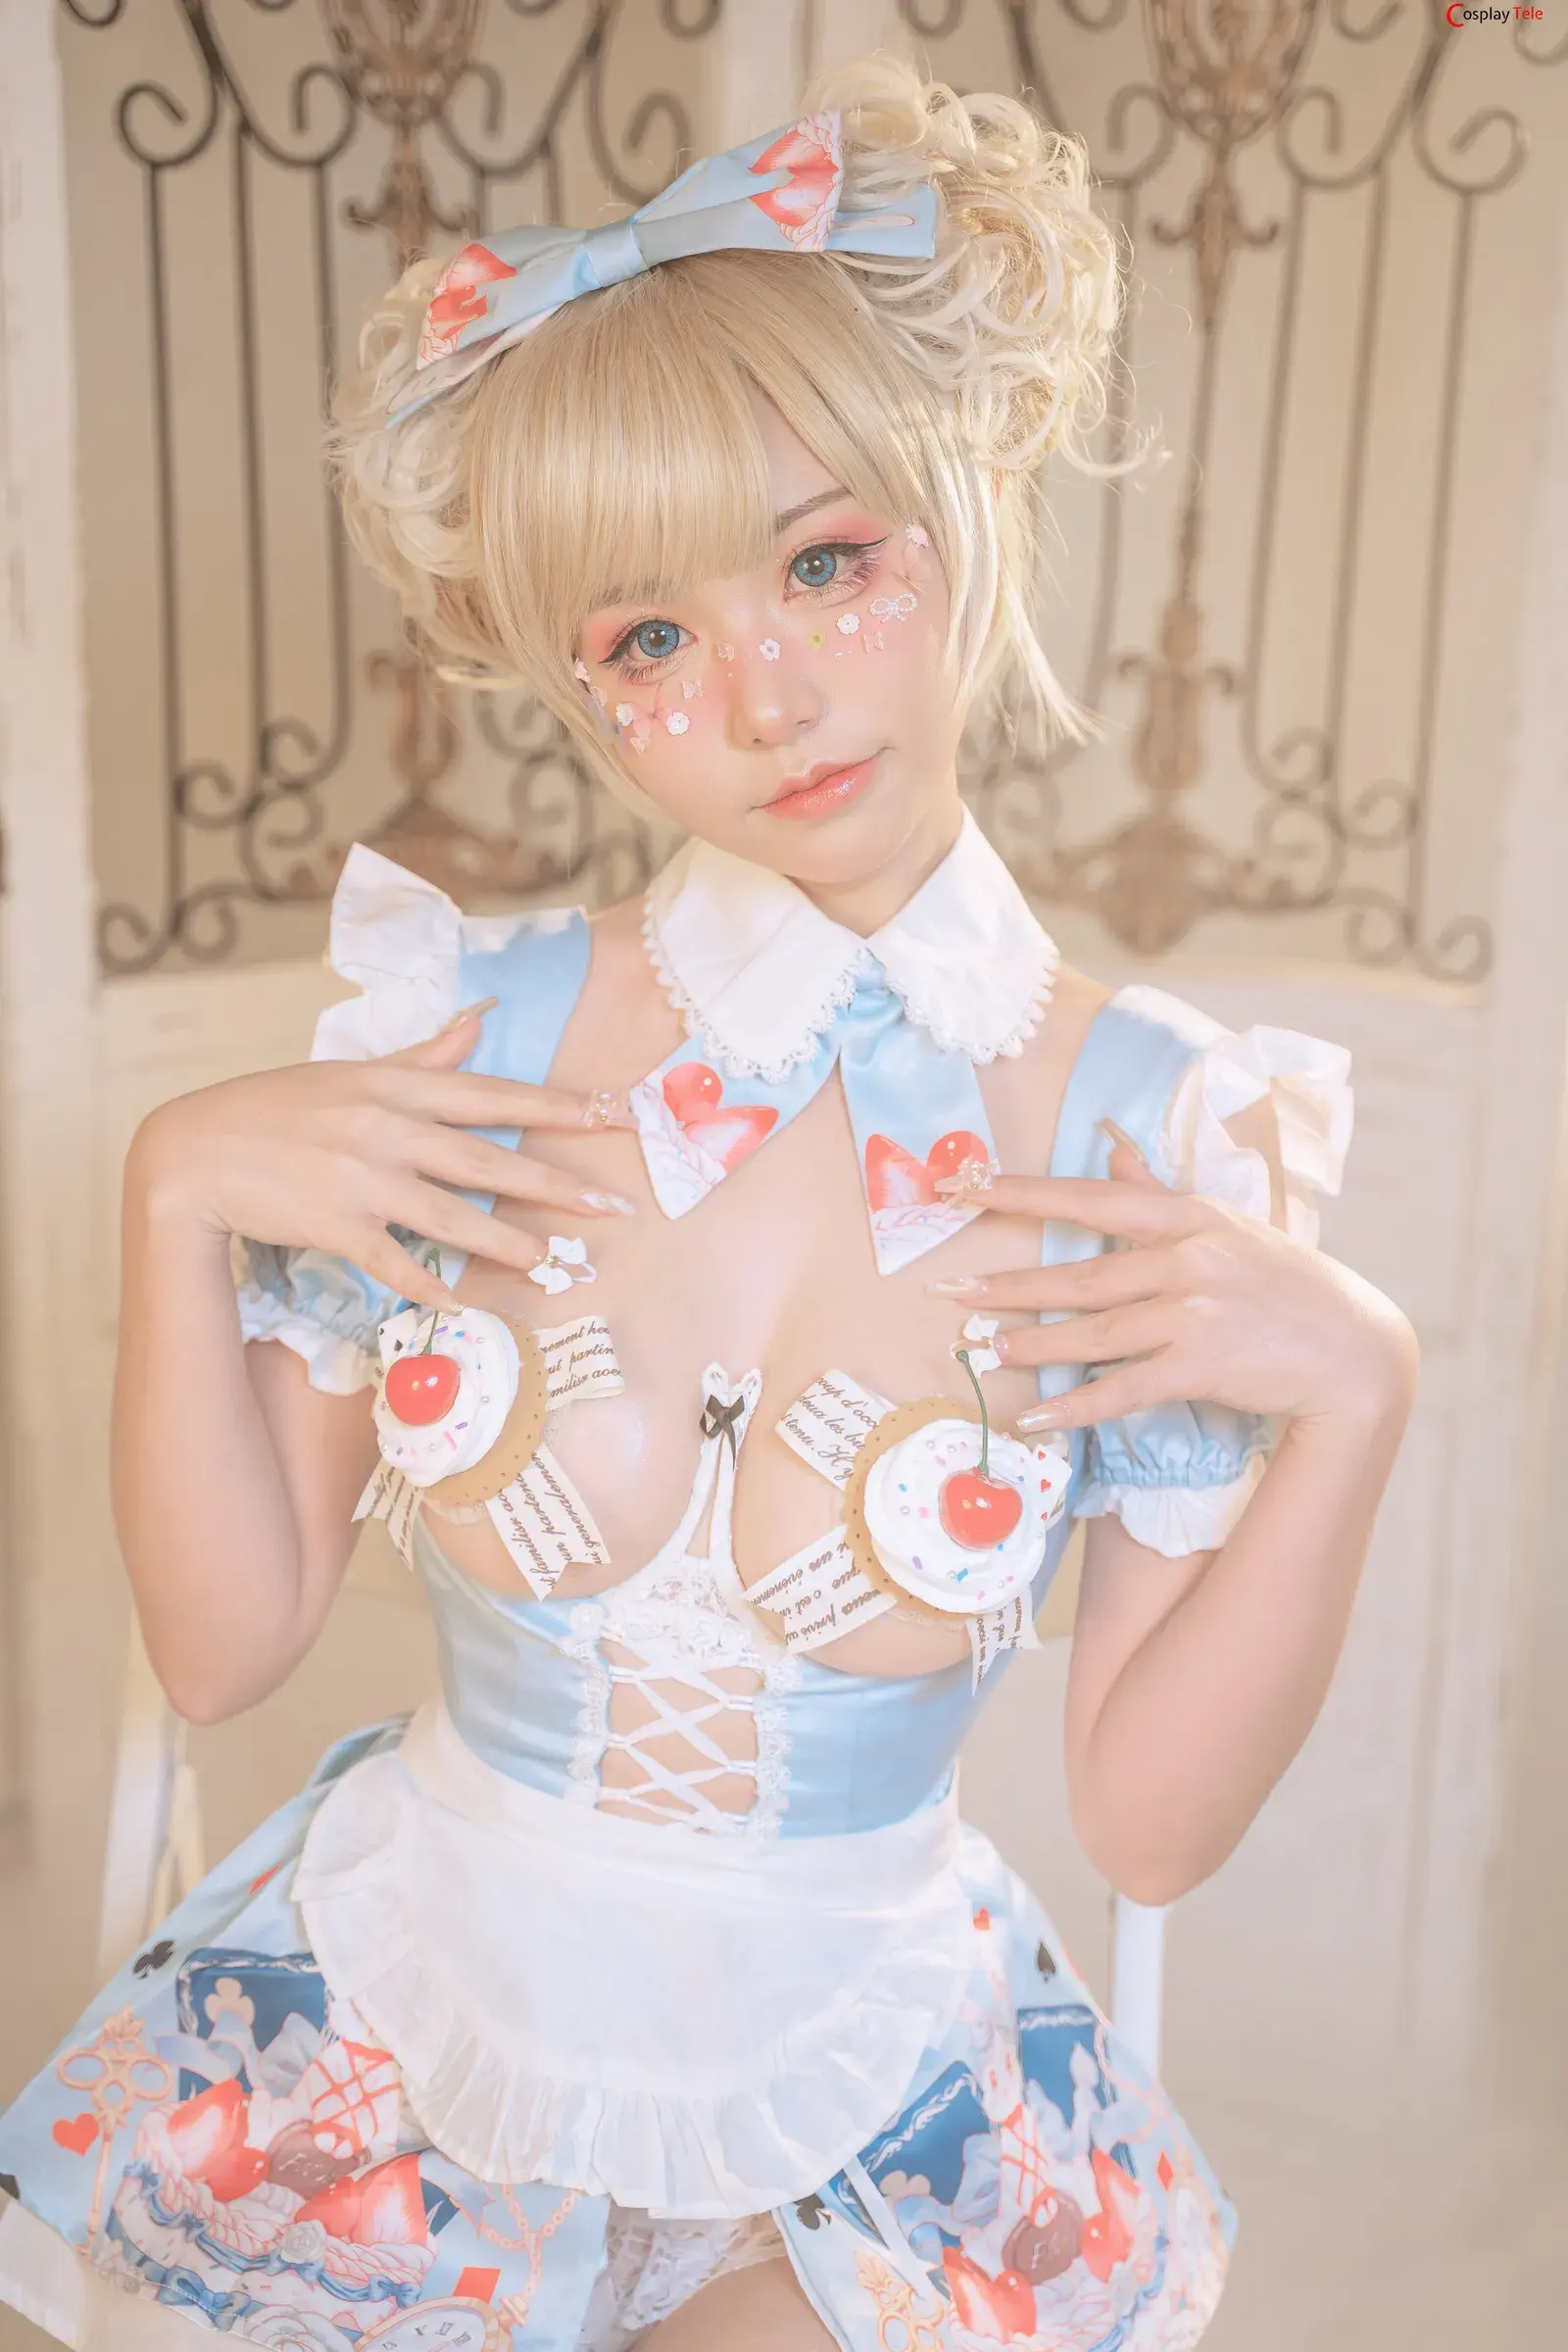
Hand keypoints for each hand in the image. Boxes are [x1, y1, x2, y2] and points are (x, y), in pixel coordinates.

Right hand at [127, 1001, 636, 1307]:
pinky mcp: (334, 1223)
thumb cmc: (278, 1106)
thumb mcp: (354, 1070)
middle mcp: (388, 1128)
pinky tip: (459, 1301)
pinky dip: (424, 1282)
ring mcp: (362, 1178)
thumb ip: (426, 1054)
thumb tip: (481, 1017)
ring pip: (450, 1214)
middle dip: (556, 1183)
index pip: (496, 1095)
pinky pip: (392, 1260)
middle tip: (612, 1206)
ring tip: (549, 1260)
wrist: (197, 1148)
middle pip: (489, 1159)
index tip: (616, 1115)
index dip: (560, 1107)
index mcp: (398, 1087)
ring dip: (504, 1241)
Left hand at [933, 1136, 1415, 1432]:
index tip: (968, 1186)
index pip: (1092, 1198)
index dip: (1024, 1193)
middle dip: (1011, 1285)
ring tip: (986, 1349)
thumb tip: (1112, 1142)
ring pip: (1093, 1330)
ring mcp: (1194, 1311)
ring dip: (1033, 1343)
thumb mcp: (1227, 1224)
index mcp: (1189, 1215)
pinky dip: (1077, 1404)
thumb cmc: (1286, 1284)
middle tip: (955, 1294)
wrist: (1352, 1348)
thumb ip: (1159, 1191)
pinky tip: (1037, 1415)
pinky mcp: (1201, 1364)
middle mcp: (1187, 1257)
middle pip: (1080, 1273)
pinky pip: (1123, 1387)